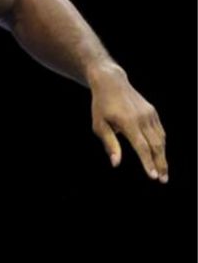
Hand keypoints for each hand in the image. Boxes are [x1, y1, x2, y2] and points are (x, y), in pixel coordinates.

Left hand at [89, 65, 167, 182]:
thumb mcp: (99, 125)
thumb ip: (110, 144)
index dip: (147, 162)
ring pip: (160, 139)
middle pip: (155, 145)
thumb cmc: (101, 106)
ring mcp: (149, 114)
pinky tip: (160, 155)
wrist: (111, 82)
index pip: (141, 146)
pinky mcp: (153, 112)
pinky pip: (160, 131)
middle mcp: (142, 118)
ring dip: (162, 156)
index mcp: (128, 122)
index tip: (153, 177)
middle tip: (163, 180)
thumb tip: (116, 164)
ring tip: (163, 172)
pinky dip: (161, 144)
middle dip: (160, 164)